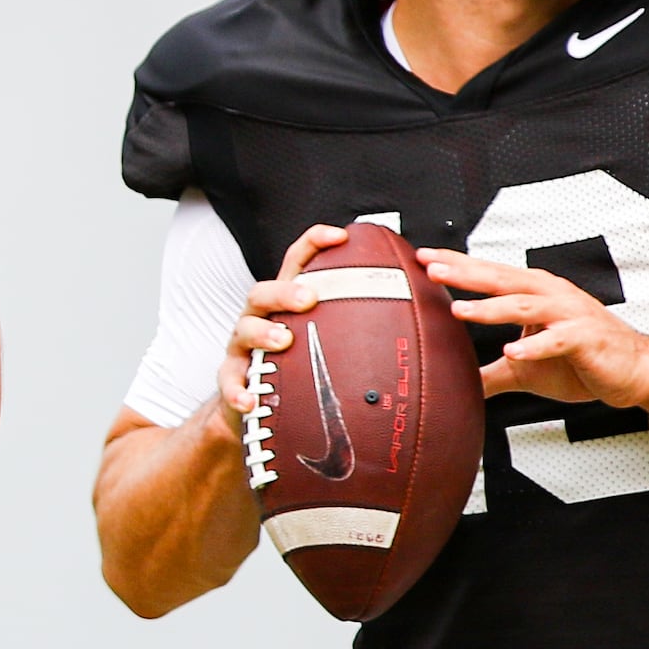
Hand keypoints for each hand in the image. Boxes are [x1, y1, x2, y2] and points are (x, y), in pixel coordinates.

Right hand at [212, 222, 346, 432]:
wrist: (261, 412)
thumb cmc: (301, 369)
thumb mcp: (328, 342)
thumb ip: (361, 330)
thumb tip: (419, 325)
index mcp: (287, 303)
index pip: (298, 262)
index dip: (314, 243)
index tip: (340, 236)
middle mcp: (262, 318)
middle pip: (264, 290)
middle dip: (286, 291)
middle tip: (309, 298)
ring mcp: (243, 347)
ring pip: (244, 329)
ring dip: (262, 332)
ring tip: (283, 341)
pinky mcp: (232, 377)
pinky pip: (229, 381)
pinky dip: (238, 390)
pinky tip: (251, 400)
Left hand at [419, 250, 648, 406]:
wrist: (634, 371)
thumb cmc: (582, 360)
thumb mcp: (525, 367)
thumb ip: (490, 372)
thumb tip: (456, 385)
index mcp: (535, 293)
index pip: (490, 274)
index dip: (457, 264)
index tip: (422, 258)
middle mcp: (551, 295)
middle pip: (502, 280)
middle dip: (465, 274)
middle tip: (432, 269)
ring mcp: (570, 315)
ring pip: (525, 306)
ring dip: (492, 308)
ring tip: (461, 310)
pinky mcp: (586, 339)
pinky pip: (558, 341)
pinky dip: (535, 345)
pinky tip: (513, 350)